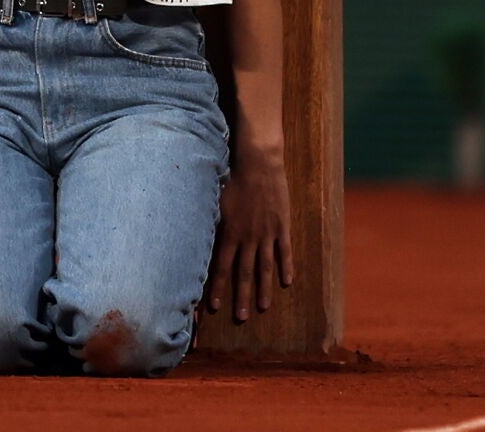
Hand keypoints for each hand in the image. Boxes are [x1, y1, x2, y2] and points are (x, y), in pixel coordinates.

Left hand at [205, 156, 293, 321]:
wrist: (258, 164)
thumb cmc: (232, 178)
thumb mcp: (215, 200)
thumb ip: (210, 220)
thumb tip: (197, 235)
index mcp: (230, 232)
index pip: (221, 266)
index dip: (217, 287)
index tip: (214, 307)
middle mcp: (248, 238)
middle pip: (244, 273)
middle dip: (241, 297)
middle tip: (241, 318)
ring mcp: (267, 234)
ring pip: (265, 268)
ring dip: (264, 289)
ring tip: (263, 307)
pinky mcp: (282, 226)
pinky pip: (285, 252)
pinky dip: (286, 268)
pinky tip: (287, 283)